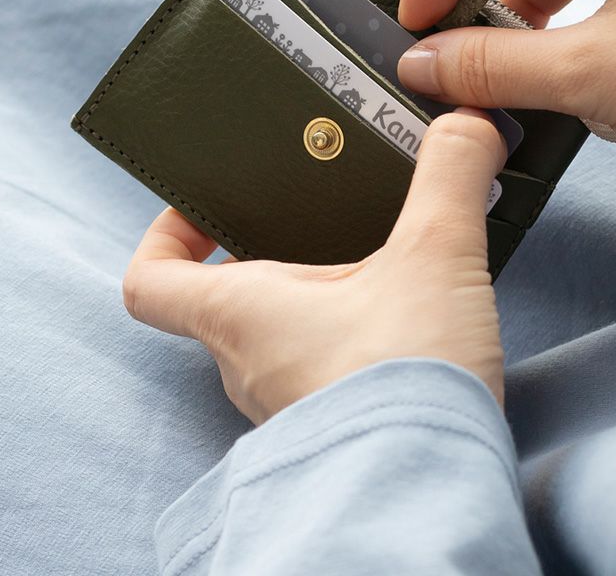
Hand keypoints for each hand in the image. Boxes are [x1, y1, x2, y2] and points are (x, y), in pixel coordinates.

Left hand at [123, 109, 505, 424]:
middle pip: (227, 295)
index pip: (151, 281)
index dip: (165, 233)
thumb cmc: (403, 381)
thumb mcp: (432, 256)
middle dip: (273, 250)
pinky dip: (348, 334)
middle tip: (324, 215)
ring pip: (279, 332)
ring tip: (380, 259)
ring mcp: (287, 400)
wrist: (433, 492)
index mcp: (240, 315)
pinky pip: (320, 365)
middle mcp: (249, 363)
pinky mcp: (333, 421)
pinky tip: (406, 316)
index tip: (202, 204)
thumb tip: (465, 122)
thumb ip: (449, 178)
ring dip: (319, 293)